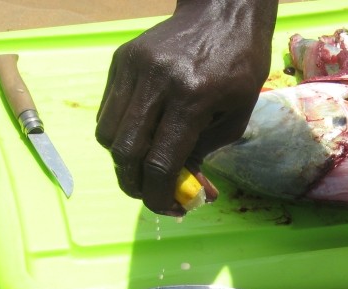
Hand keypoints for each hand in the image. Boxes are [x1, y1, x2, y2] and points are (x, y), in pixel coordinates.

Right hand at [96, 0, 277, 214]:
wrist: (224, 11)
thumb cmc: (240, 66)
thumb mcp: (234, 117)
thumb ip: (203, 155)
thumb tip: (182, 192)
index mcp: (192, 97)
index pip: (160, 161)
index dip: (159, 195)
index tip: (168, 209)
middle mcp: (156, 81)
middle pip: (126, 151)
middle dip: (135, 184)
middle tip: (151, 195)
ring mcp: (133, 67)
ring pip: (108, 133)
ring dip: (124, 160)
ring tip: (147, 165)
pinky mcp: (121, 60)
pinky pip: (108, 110)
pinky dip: (120, 133)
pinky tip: (143, 135)